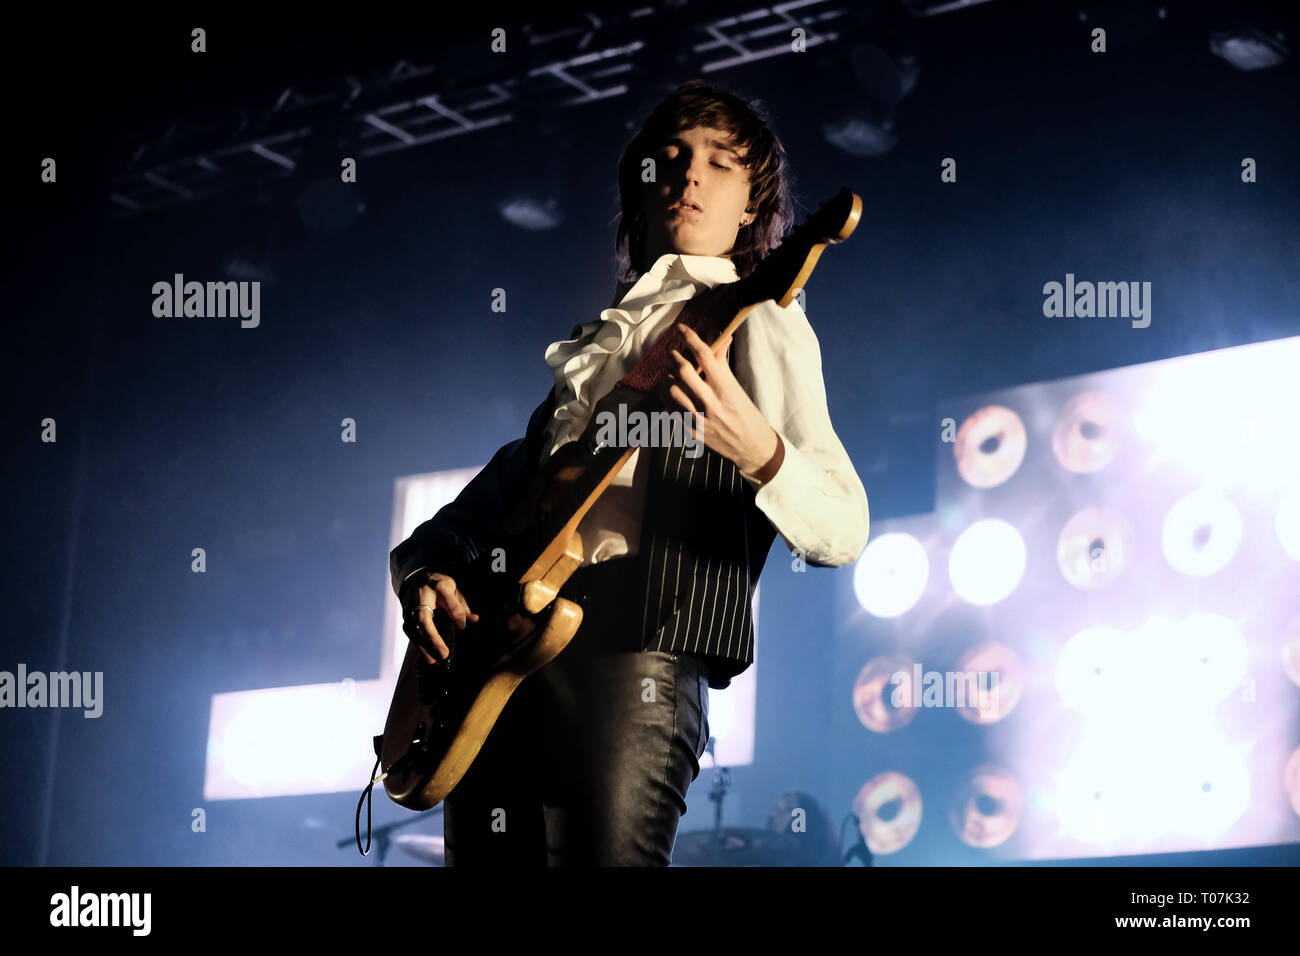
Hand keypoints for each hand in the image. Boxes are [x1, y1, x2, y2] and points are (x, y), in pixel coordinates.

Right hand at [400, 571, 478, 663]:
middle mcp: (421, 596)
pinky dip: (418, 647)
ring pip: (412, 629)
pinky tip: (428, 658)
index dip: (457, 615)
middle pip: (424, 618)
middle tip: (445, 654)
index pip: (449, 601)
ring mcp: (410, 606)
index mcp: (439, 586)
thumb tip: (474, 620)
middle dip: (433, 638)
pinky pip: (410, 633)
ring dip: (423, 647)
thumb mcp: (454, 589)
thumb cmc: (439, 584)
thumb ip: (463, 605)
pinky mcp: (405, 615)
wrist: (416, 576)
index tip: (462, 627)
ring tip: (435, 661)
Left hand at [662, 324, 781, 476]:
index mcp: (726, 388)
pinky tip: (670, 395)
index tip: (682, 329)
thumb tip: (722, 339)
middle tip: (671, 354)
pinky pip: (671, 412)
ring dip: (666, 379)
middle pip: (683, 371)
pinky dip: (667, 400)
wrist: (753, 449)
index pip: (705, 356)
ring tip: (668, 375)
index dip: (691, 338)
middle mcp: (711, 402)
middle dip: (673, 357)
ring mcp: (700, 419)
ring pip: (672, 391)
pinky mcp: (692, 433)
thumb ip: (724, 365)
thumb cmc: (748, 416)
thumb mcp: (738, 388)